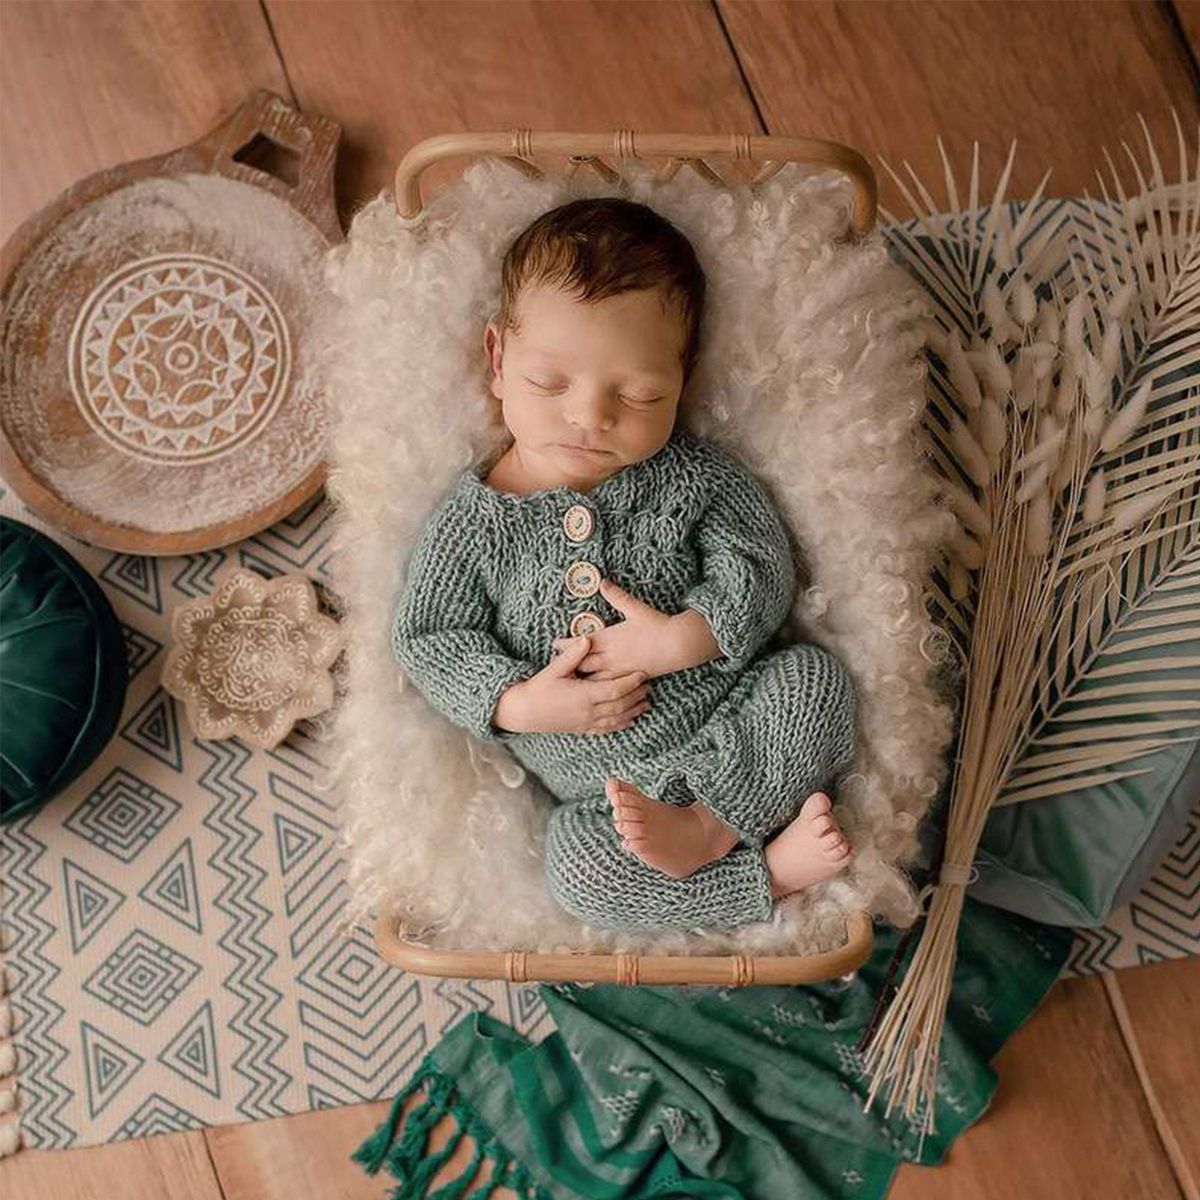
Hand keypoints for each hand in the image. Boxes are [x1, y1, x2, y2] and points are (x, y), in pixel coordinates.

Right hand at [492, 635, 651, 735]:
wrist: (524, 712)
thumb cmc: (538, 688)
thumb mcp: (554, 669)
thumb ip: (573, 655)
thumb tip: (587, 638)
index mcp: (583, 695)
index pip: (615, 689)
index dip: (631, 682)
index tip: (643, 674)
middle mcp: (588, 711)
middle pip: (620, 705)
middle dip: (637, 696)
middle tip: (650, 686)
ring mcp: (586, 722)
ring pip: (616, 718)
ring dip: (633, 711)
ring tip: (646, 703)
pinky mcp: (582, 729)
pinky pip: (607, 728)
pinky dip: (621, 724)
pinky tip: (630, 720)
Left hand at [555, 579, 719, 679]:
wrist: (678, 645)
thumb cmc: (657, 626)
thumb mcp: (635, 609)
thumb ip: (617, 596)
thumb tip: (602, 581)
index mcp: (610, 638)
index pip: (581, 643)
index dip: (566, 644)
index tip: (555, 644)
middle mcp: (612, 656)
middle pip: (584, 664)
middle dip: (571, 664)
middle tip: (558, 665)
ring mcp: (621, 670)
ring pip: (595, 679)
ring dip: (583, 679)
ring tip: (571, 681)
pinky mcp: (631, 678)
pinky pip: (610, 687)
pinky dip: (600, 688)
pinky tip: (594, 692)